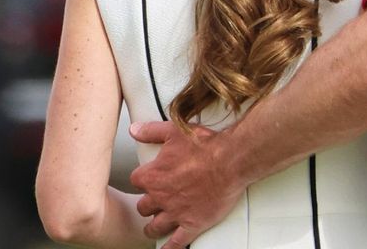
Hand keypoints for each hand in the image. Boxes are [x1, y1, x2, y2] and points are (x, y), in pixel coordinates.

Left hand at [130, 121, 243, 248]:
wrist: (231, 160)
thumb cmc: (207, 146)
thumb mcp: (174, 131)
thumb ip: (151, 131)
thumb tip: (135, 130)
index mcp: (154, 175)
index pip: (137, 181)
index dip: (144, 179)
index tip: (149, 179)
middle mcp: (161, 196)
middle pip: (144, 206)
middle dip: (148, 204)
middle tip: (155, 202)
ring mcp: (176, 212)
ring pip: (155, 226)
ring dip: (153, 227)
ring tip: (154, 226)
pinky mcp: (192, 223)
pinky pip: (176, 242)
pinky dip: (169, 248)